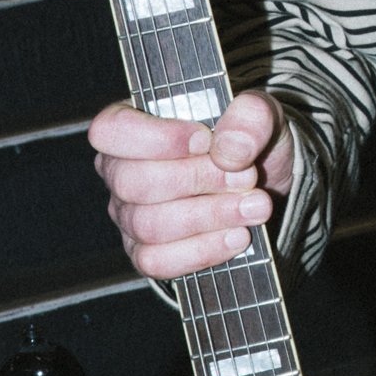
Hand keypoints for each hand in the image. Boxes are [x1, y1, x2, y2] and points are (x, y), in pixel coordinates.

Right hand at [89, 90, 296, 279]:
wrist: (264, 182)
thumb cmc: (247, 141)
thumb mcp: (260, 114)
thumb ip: (250, 116)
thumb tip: (229, 149)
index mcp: (132, 125)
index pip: (111, 130)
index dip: (156, 138)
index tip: (205, 140)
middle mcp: (120, 171)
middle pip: (134, 183)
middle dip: (197, 180)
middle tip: (247, 177)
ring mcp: (129, 216)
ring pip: (150, 225)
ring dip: (210, 216)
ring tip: (255, 206)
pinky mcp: (147, 252)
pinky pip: (157, 261)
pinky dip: (203, 250)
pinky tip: (238, 236)